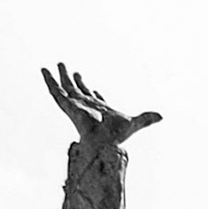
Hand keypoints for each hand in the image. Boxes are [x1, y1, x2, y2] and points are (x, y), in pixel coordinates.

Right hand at [42, 64, 160, 144]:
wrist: (105, 142)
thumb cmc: (118, 135)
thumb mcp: (134, 123)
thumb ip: (147, 119)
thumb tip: (162, 116)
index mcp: (99, 109)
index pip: (93, 98)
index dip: (90, 91)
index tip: (89, 84)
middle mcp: (86, 106)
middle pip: (77, 90)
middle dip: (73, 80)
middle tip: (68, 68)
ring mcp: (75, 105)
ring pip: (64, 88)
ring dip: (58, 77)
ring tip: (51, 66)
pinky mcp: (67, 105)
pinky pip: (55, 91)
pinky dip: (49, 81)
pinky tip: (44, 71)